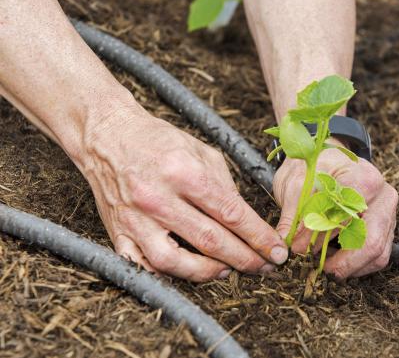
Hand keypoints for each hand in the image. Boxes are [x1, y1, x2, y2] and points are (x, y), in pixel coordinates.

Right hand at [77, 108, 287, 281]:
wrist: (108, 136)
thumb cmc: (159, 141)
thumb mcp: (202, 151)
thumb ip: (225, 185)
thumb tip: (245, 220)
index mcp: (184, 172)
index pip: (231, 213)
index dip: (258, 236)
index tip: (275, 251)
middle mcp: (158, 197)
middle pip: (210, 240)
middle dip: (244, 258)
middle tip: (263, 267)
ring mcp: (135, 218)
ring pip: (175, 262)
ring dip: (208, 272)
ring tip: (227, 271)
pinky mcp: (118, 232)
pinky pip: (142, 266)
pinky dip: (166, 276)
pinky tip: (186, 273)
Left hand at [273, 141, 396, 278]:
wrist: (326, 160)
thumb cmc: (312, 169)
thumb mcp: (296, 183)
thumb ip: (295, 214)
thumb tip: (292, 245)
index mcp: (364, 179)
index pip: (346, 217)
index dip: (321, 236)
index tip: (298, 248)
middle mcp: (384, 197)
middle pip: (371, 241)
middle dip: (341, 262)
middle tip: (317, 268)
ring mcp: (389, 214)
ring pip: (377, 253)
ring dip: (350, 267)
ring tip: (324, 267)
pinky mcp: (386, 229)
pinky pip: (378, 256)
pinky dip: (357, 266)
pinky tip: (336, 263)